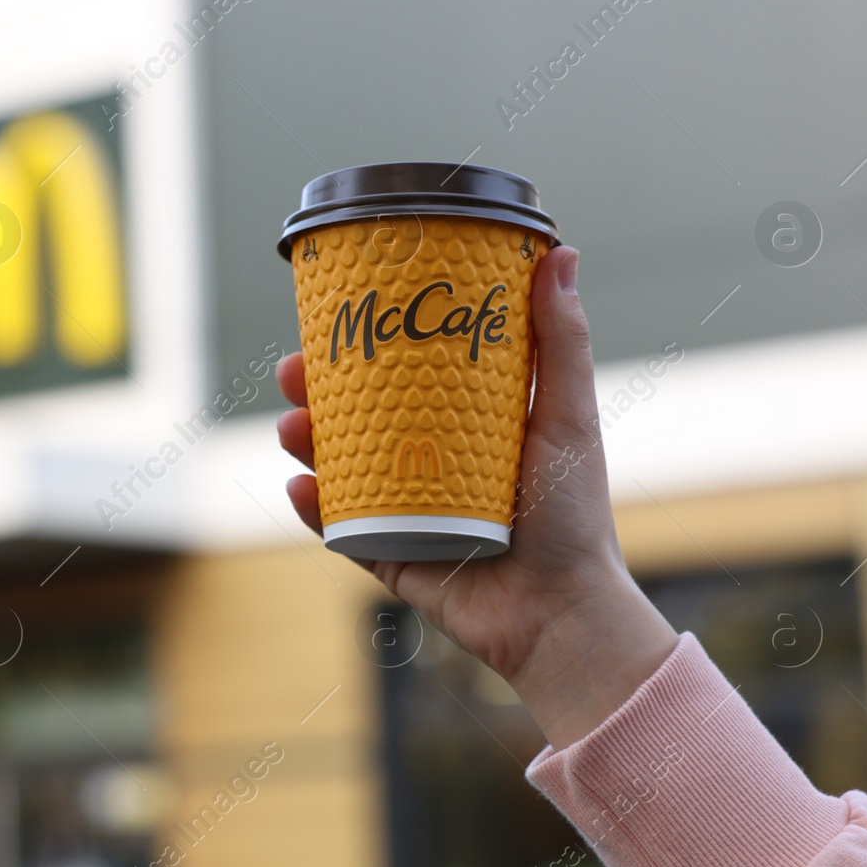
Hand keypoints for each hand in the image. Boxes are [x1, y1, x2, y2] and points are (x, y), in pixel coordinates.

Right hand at [277, 245, 677, 748]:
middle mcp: (428, 462)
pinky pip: (339, 530)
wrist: (560, 614)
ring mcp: (403, 510)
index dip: (363, 344)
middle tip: (293, 371)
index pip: (403, 373)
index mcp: (464, 425)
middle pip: (356, 416)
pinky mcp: (389, 556)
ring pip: (337, 467)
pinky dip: (315, 509)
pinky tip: (301, 488)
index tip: (335, 316)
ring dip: (304, 443)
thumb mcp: (567, 416)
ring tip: (293, 428)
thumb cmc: (574, 516)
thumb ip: (562, 342)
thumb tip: (560, 252)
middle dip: (315, 391)